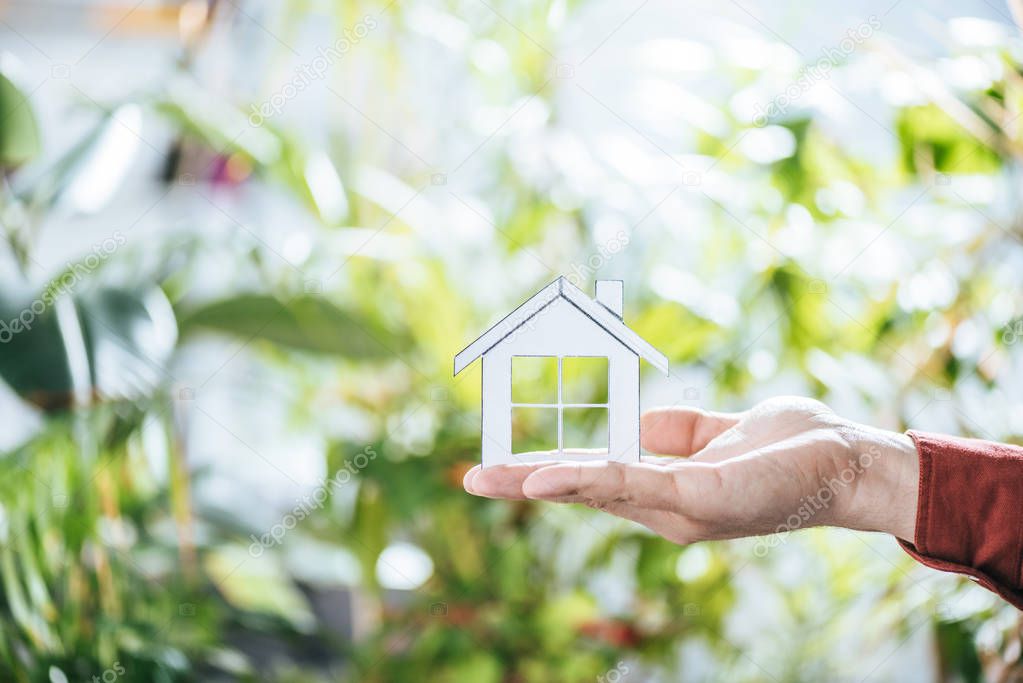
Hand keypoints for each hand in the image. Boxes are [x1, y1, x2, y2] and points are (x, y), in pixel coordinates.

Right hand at [463, 396, 918, 545]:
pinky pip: (632, 482)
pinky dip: (584, 479)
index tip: (507, 464)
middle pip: (586, 491)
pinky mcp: (702, 497)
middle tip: (473, 477)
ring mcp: (683, 508)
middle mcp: (668, 509)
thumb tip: (630, 422)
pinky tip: (546, 477)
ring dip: (542, 482)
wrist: (852, 460)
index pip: (598, 479)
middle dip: (526, 484)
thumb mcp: (719, 431)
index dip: (551, 470)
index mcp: (668, 490)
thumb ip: (676, 431)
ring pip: (599, 490)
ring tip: (492, 478)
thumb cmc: (792, 447)